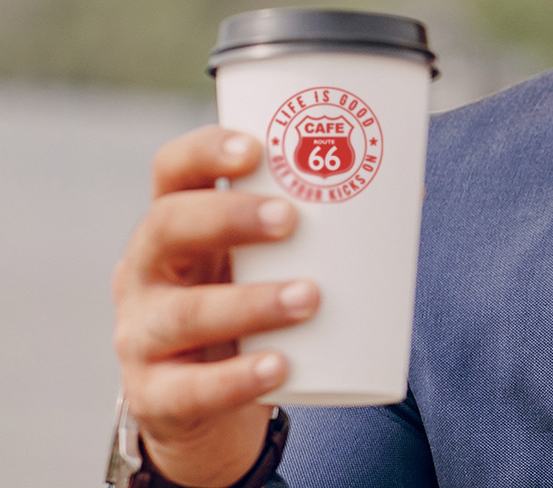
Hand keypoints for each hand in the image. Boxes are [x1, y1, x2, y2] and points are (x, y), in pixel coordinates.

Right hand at [111, 125, 321, 485]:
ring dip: (251, 302)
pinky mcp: (154, 395)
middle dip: (228, 217)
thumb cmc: (242, 306)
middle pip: (166, 228)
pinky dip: (237, 380)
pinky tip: (279, 367)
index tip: (256, 149)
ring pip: (184, 313)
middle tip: (291, 218)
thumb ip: (317, 230)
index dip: (204, 152)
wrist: (196, 404)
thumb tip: (411, 192)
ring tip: (310, 297)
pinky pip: (189, 388)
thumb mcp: (261, 265)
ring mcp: (142, 335)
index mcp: (175, 227)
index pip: (171, 172)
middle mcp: (144, 273)